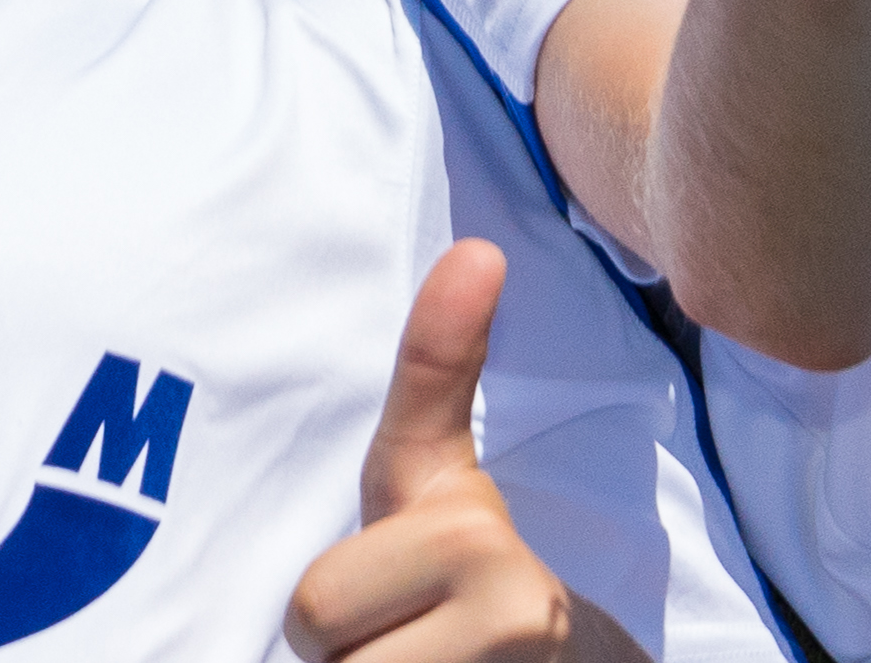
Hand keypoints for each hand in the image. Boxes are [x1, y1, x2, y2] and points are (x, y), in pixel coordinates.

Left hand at [284, 245, 598, 662]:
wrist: (556, 661)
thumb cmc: (459, 559)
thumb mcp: (433, 465)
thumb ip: (436, 367)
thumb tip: (478, 249)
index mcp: (474, 540)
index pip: (314, 607)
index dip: (333, 606)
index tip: (401, 580)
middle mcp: (517, 619)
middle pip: (327, 652)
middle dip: (347, 650)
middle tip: (402, 631)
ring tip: (420, 656)